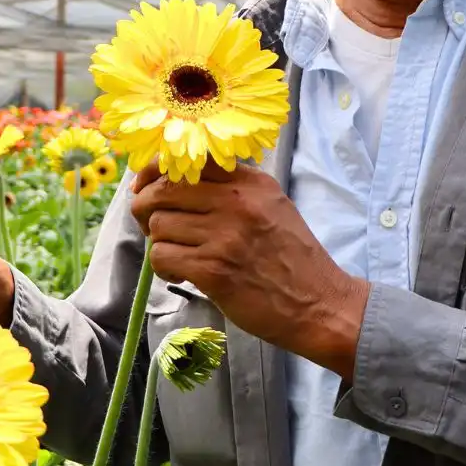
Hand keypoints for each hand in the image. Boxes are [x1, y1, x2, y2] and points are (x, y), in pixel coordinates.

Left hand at [130, 162, 368, 379]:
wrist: (319, 305)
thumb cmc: (294, 260)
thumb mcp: (273, 207)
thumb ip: (235, 189)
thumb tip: (178, 183)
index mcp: (250, 182)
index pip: (188, 160)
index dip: (155, 172)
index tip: (145, 187)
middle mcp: (236, 202)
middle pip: (163, 191)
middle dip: (145, 209)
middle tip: (152, 227)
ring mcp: (224, 236)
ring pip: (158, 226)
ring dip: (159, 243)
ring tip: (179, 257)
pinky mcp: (213, 270)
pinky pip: (162, 257)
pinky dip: (164, 268)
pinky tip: (182, 275)